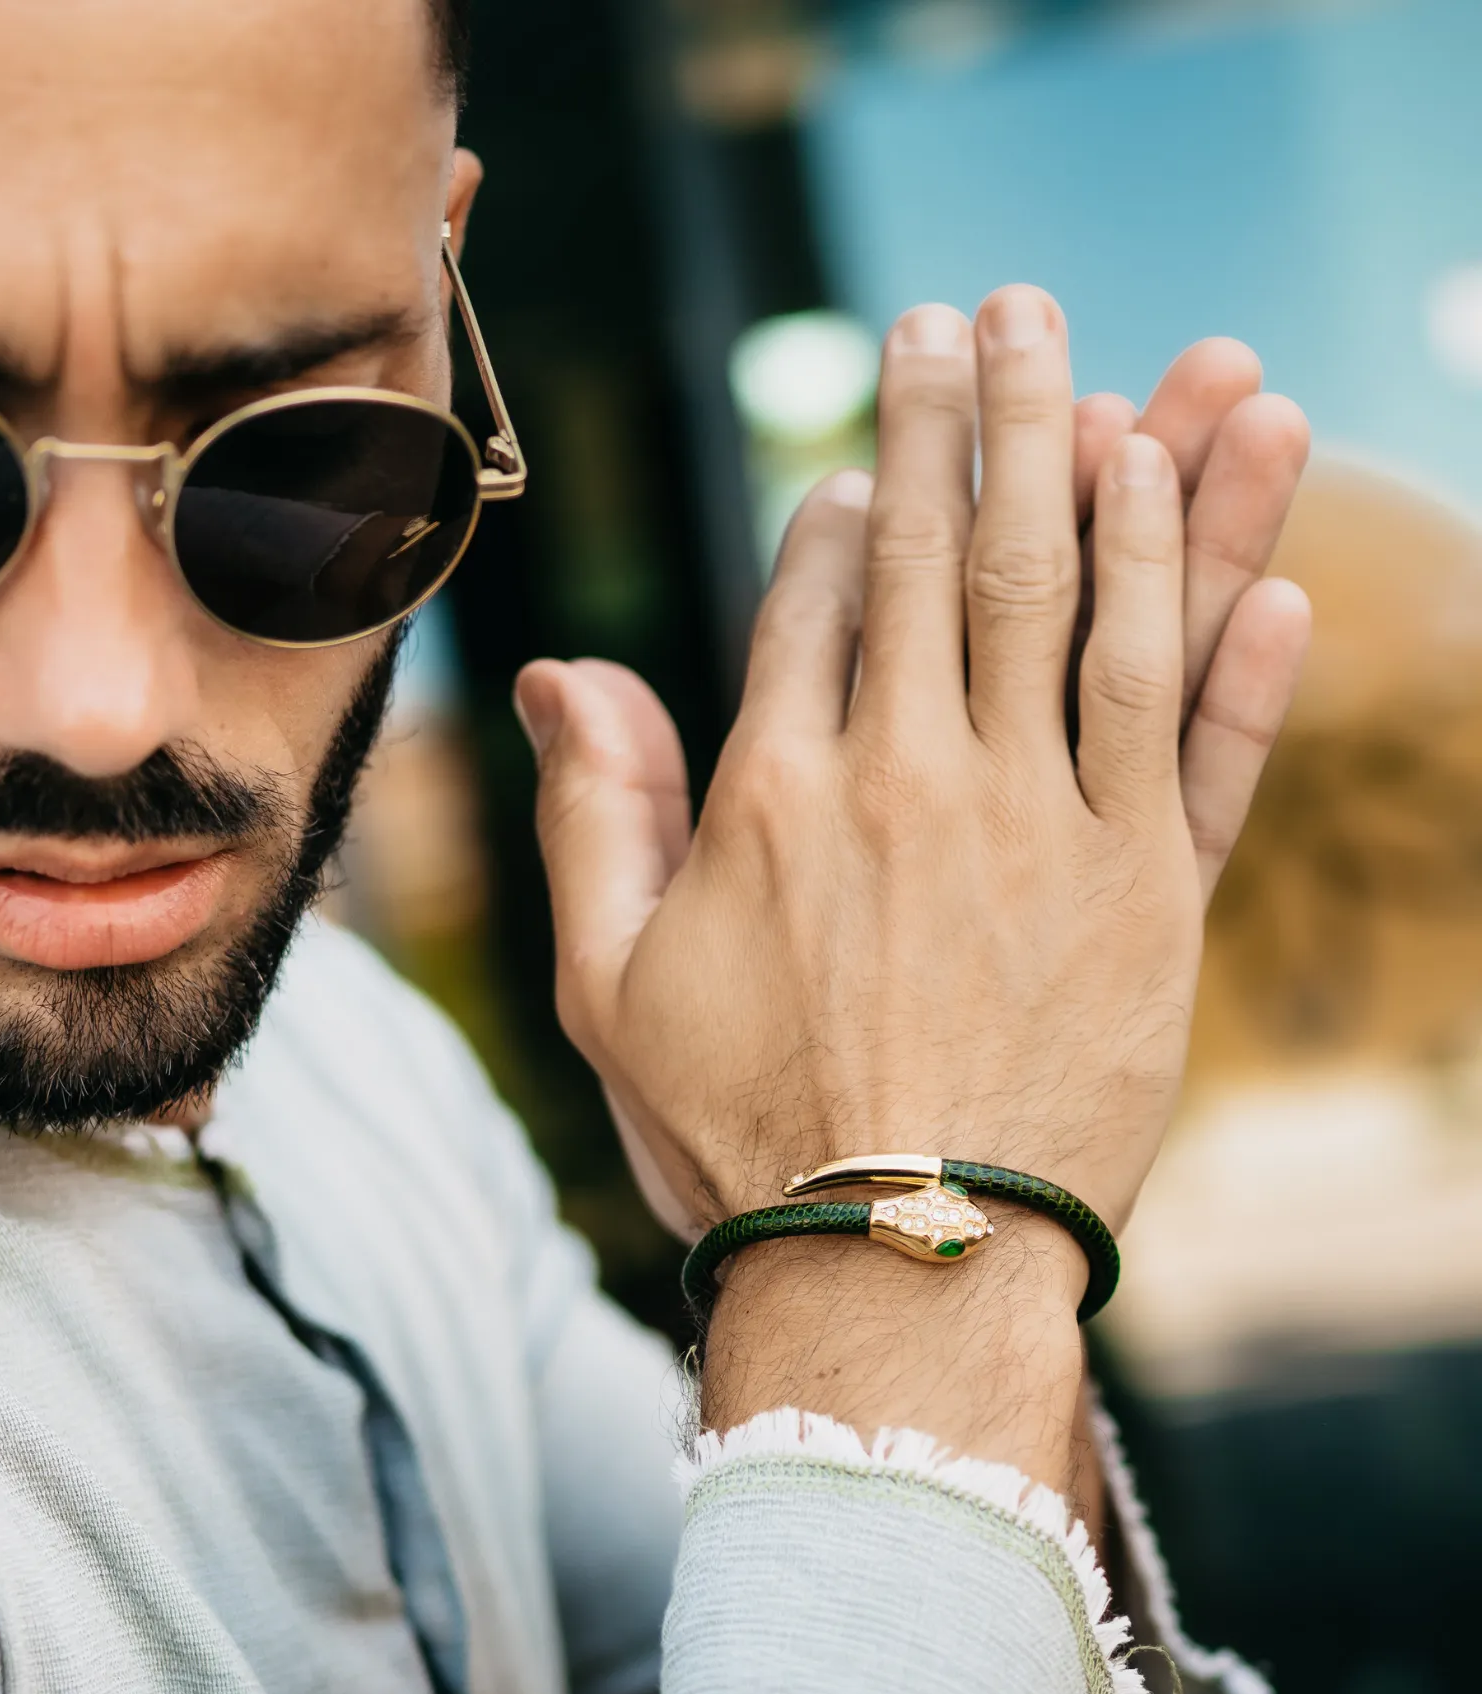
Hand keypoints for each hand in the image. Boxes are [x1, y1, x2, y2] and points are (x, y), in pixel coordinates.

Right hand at [516, 290, 1310, 1479]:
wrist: (892, 1269)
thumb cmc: (734, 1133)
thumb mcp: (608, 983)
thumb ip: (595, 811)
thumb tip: (556, 671)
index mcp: (781, 796)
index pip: (828, 595)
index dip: (857, 502)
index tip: (875, 445)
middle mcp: (919, 785)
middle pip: (961, 556)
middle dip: (978, 415)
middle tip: (992, 309)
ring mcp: (1049, 837)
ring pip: (1096, 611)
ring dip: (1125, 472)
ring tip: (1153, 363)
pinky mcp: (1151, 903)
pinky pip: (1200, 742)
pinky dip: (1231, 638)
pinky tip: (1251, 552)